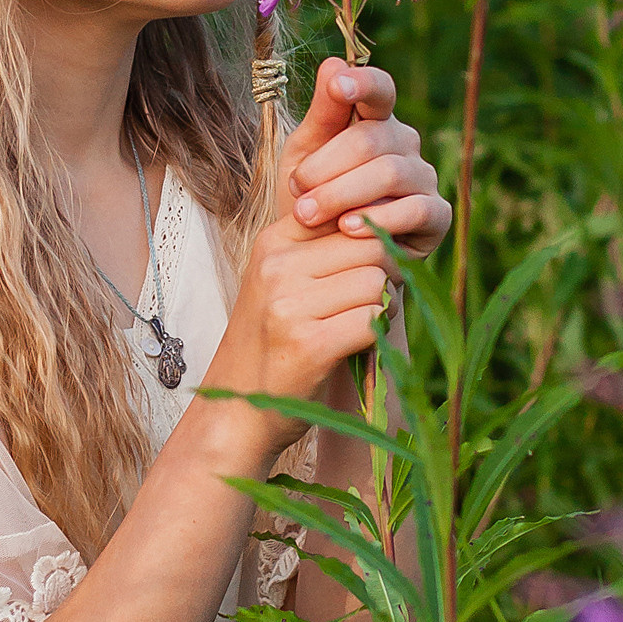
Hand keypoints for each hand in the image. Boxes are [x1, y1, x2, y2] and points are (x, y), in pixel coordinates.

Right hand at [203, 196, 400, 445]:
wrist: (236, 410)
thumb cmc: (271, 343)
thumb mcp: (282, 281)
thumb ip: (322, 247)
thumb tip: (384, 215)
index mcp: (272, 243)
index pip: (347, 211)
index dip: (372, 238)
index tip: (368, 265)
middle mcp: (277, 267)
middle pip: (370, 244)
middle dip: (385, 272)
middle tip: (370, 301)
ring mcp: (289, 306)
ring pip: (375, 281)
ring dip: (383, 304)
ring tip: (360, 323)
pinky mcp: (310, 345)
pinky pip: (373, 320)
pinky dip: (377, 334)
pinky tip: (358, 345)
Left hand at [281, 59, 450, 260]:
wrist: (323, 260)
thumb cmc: (312, 199)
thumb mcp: (304, 154)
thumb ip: (322, 113)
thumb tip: (333, 62)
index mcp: (375, 120)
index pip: (380, 89)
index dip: (363, 83)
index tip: (338, 86)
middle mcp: (405, 143)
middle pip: (372, 138)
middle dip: (327, 165)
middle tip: (296, 191)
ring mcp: (424, 178)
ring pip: (390, 172)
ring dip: (342, 193)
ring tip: (307, 214)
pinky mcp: (437, 215)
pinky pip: (415, 209)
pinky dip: (378, 219)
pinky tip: (348, 229)